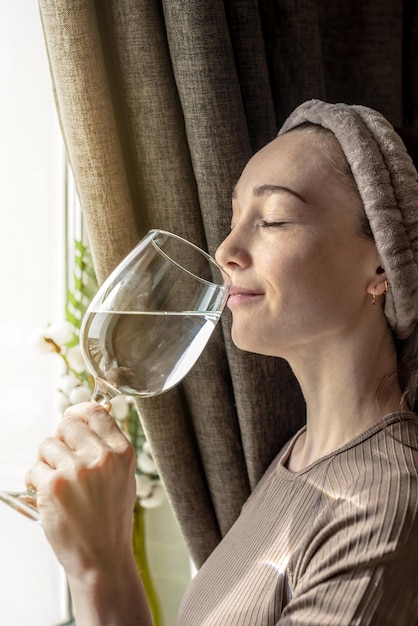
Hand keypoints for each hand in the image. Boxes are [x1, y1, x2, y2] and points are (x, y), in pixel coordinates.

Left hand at [26, 402, 136, 577]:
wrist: (102, 556)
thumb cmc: (111, 519)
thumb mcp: (124, 476)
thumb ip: (107, 447)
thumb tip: (85, 420)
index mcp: (122, 452)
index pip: (95, 411)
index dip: (77, 413)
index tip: (70, 419)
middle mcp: (101, 457)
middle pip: (67, 424)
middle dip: (59, 439)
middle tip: (61, 459)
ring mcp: (76, 470)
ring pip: (47, 445)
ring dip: (46, 461)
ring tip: (57, 482)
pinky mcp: (54, 486)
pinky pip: (34, 468)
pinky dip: (35, 480)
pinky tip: (47, 494)